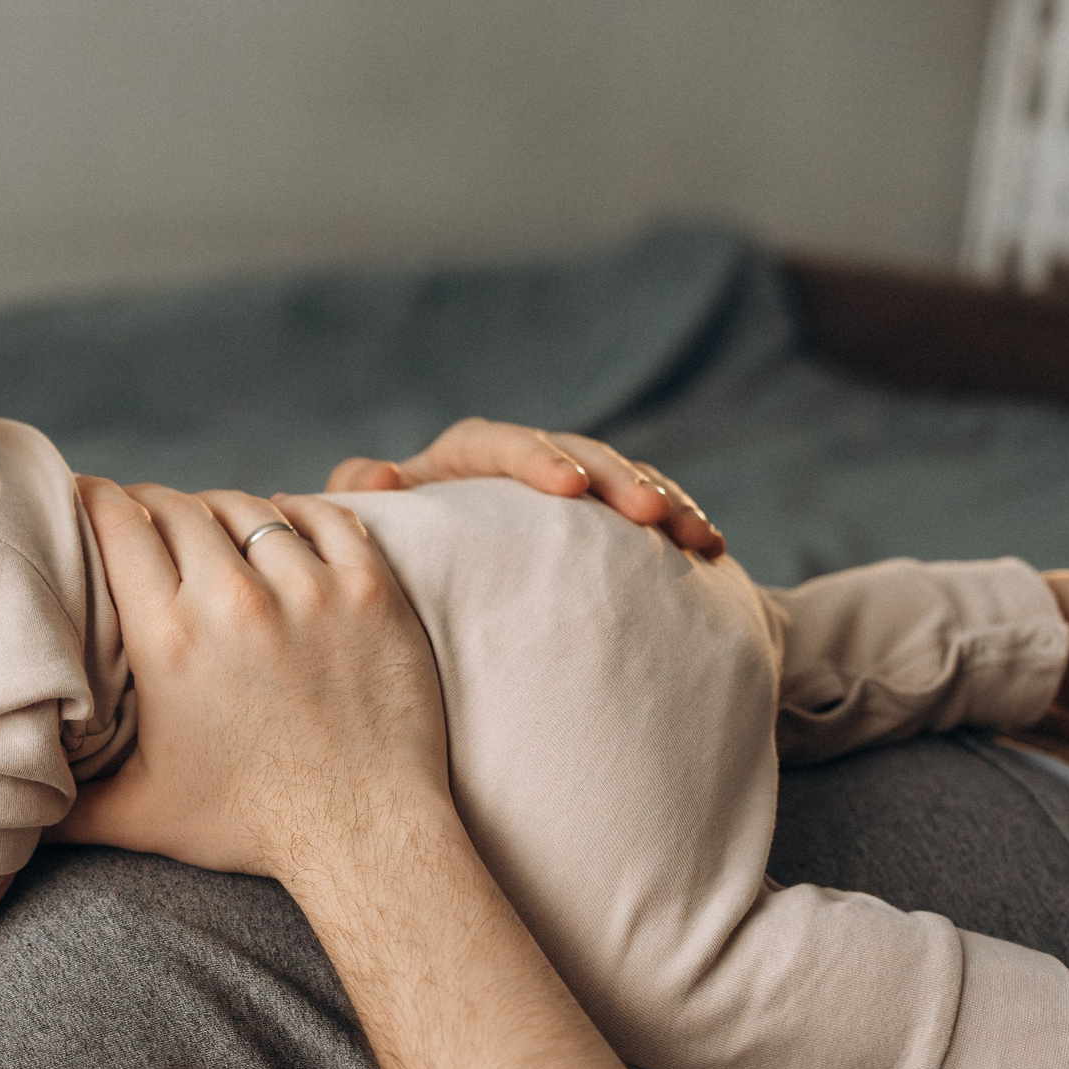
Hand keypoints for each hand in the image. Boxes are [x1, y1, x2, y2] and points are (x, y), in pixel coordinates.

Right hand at [54, 481, 453, 884]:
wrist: (365, 837)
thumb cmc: (251, 827)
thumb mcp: (140, 815)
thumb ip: (65, 806)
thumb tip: (4, 805)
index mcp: (167, 640)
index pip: (118, 525)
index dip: (97, 501)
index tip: (90, 498)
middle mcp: (233, 601)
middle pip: (178, 507)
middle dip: (154, 504)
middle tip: (147, 515)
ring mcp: (309, 589)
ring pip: (249, 507)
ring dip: (222, 510)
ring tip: (212, 525)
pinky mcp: (369, 590)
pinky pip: (325, 515)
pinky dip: (297, 511)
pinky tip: (282, 526)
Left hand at [327, 418, 724, 557]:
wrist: (409, 624)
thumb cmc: (380, 579)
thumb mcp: (366, 546)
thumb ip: (357, 507)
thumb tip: (381, 471)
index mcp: (454, 463)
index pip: (495, 443)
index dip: (535, 457)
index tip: (570, 487)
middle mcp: (513, 470)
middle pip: (577, 453)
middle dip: (620, 479)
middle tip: (654, 516)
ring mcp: (561, 498)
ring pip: (621, 481)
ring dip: (664, 501)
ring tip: (698, 537)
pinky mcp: (594, 528)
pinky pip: (645, 515)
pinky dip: (677, 524)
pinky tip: (711, 549)